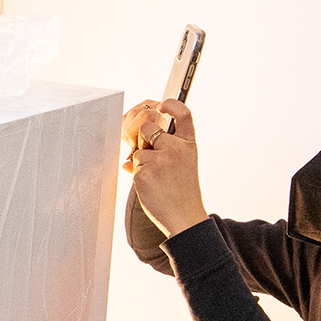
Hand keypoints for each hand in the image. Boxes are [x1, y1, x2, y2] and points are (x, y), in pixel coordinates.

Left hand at [121, 99, 206, 236]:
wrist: (185, 215)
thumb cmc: (183, 191)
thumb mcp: (184, 163)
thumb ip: (167, 149)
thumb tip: (135, 148)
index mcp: (188, 144)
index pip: (183, 114)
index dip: (171, 105)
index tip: (162, 105)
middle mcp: (176, 147)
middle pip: (148, 127)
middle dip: (144, 140)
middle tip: (155, 159)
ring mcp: (160, 159)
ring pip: (137, 151)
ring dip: (141, 163)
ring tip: (157, 179)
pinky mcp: (144, 172)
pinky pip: (132, 166)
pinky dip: (138, 175)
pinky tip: (152, 186)